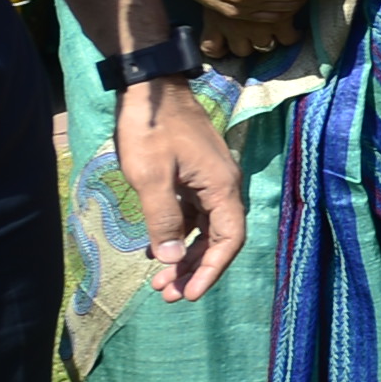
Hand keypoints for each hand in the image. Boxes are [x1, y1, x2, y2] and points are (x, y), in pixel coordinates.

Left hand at [121, 80, 246, 300]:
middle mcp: (221, 186)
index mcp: (221, 187)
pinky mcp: (192, 174)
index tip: (189, 294)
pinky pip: (190, 214)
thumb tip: (172, 261)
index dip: (211, 270)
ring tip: (159, 280)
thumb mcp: (151, 177)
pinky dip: (176, 234)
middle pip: (217, 238)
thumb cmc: (151, 129)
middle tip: (167, 294)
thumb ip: (163, 220)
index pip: (229, 239)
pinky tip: (154, 250)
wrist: (150, 87)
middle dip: (194, 269)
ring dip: (184, 255)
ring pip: (203, 228)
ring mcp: (207, 179)